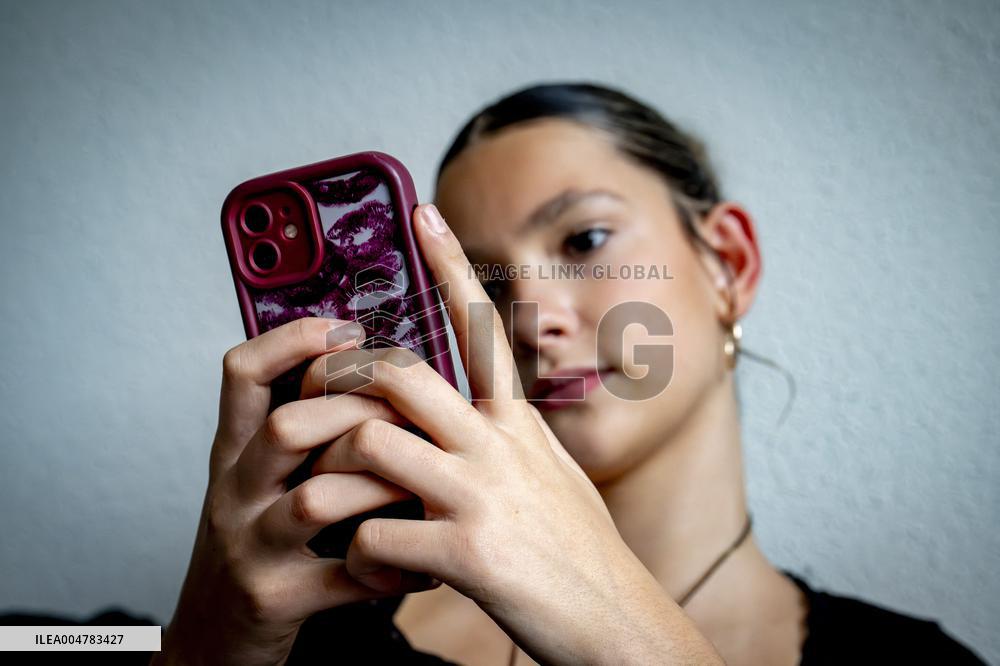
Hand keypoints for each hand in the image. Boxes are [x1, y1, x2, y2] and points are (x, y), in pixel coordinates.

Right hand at [153, 317, 440, 665]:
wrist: (211, 641)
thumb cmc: (256, 544)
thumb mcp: (260, 480)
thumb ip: (302, 434)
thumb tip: (373, 375)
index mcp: (235, 453)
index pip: (241, 375)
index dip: (291, 341)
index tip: (347, 330)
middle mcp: (235, 493)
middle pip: (284, 428)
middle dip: (356, 413)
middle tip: (410, 417)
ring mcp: (251, 547)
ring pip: (317, 500)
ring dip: (381, 486)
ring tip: (424, 485)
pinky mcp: (275, 600)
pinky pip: (347, 577)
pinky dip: (395, 568)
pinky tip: (426, 564)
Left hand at [296, 204, 722, 664]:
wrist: (618, 623)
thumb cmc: (578, 553)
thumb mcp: (550, 475)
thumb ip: (507, 441)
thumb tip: (480, 416)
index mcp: (517, 425)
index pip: (480, 327)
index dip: (449, 265)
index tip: (421, 213)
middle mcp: (498, 446)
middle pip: (398, 374)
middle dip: (342, 380)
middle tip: (314, 399)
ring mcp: (481, 496)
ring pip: (369, 443)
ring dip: (334, 477)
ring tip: (335, 509)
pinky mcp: (466, 554)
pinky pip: (371, 537)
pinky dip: (356, 560)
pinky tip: (372, 576)